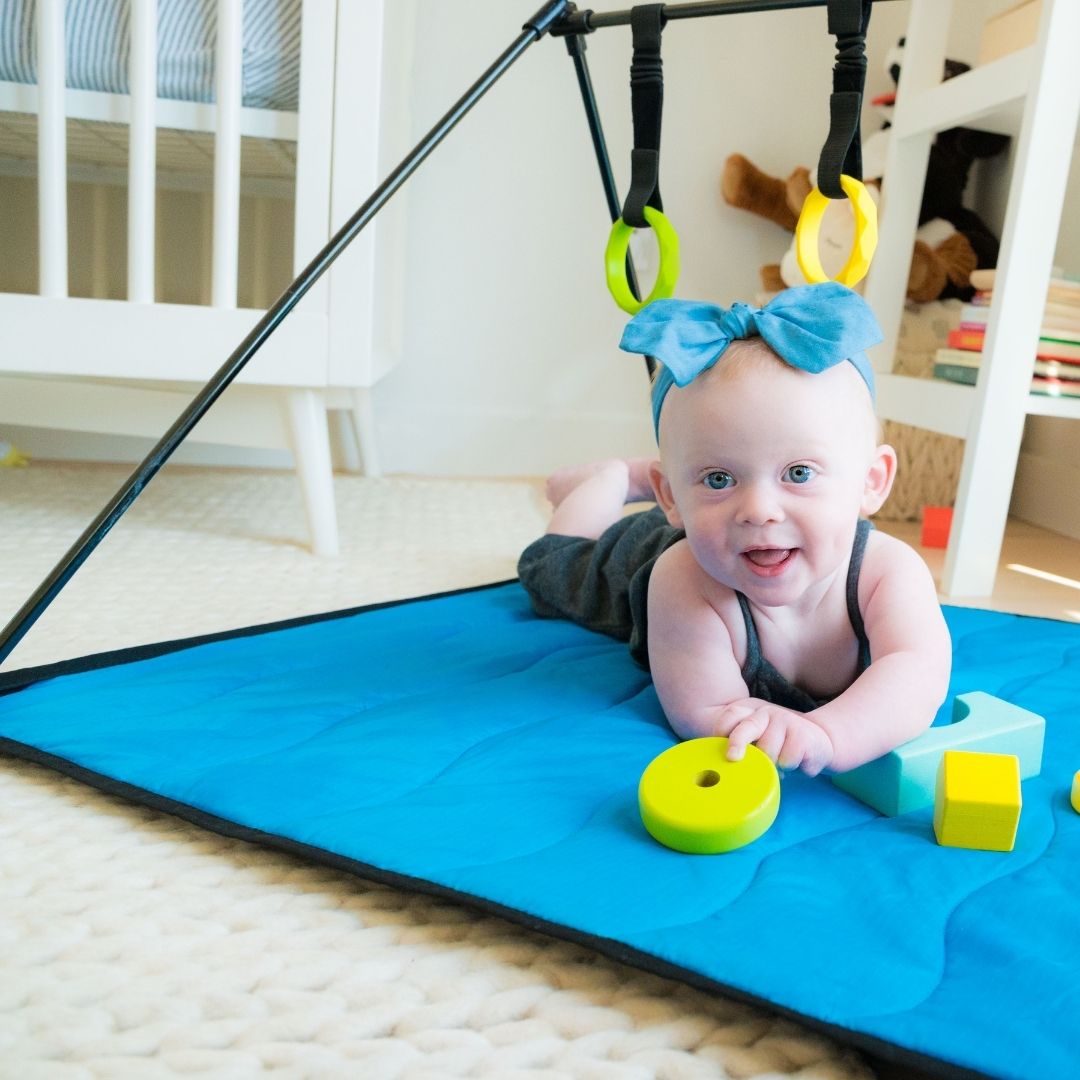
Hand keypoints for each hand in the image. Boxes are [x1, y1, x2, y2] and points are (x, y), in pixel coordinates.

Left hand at [717, 698, 834, 776]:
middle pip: (747, 727)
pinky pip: (787, 759)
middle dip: (737, 743)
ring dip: (771, 765)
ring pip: (768, 751)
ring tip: (779, 764)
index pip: (731, 715)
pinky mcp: (802, 734)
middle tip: (732, 757)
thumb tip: (725, 766)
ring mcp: (785, 720)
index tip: (717, 745)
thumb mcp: (760, 741)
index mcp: (751, 712)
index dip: (721, 729)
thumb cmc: (781, 745)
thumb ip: (745, 746)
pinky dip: (788, 767)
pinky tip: (795, 763)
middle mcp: (766, 713)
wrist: (819, 742)